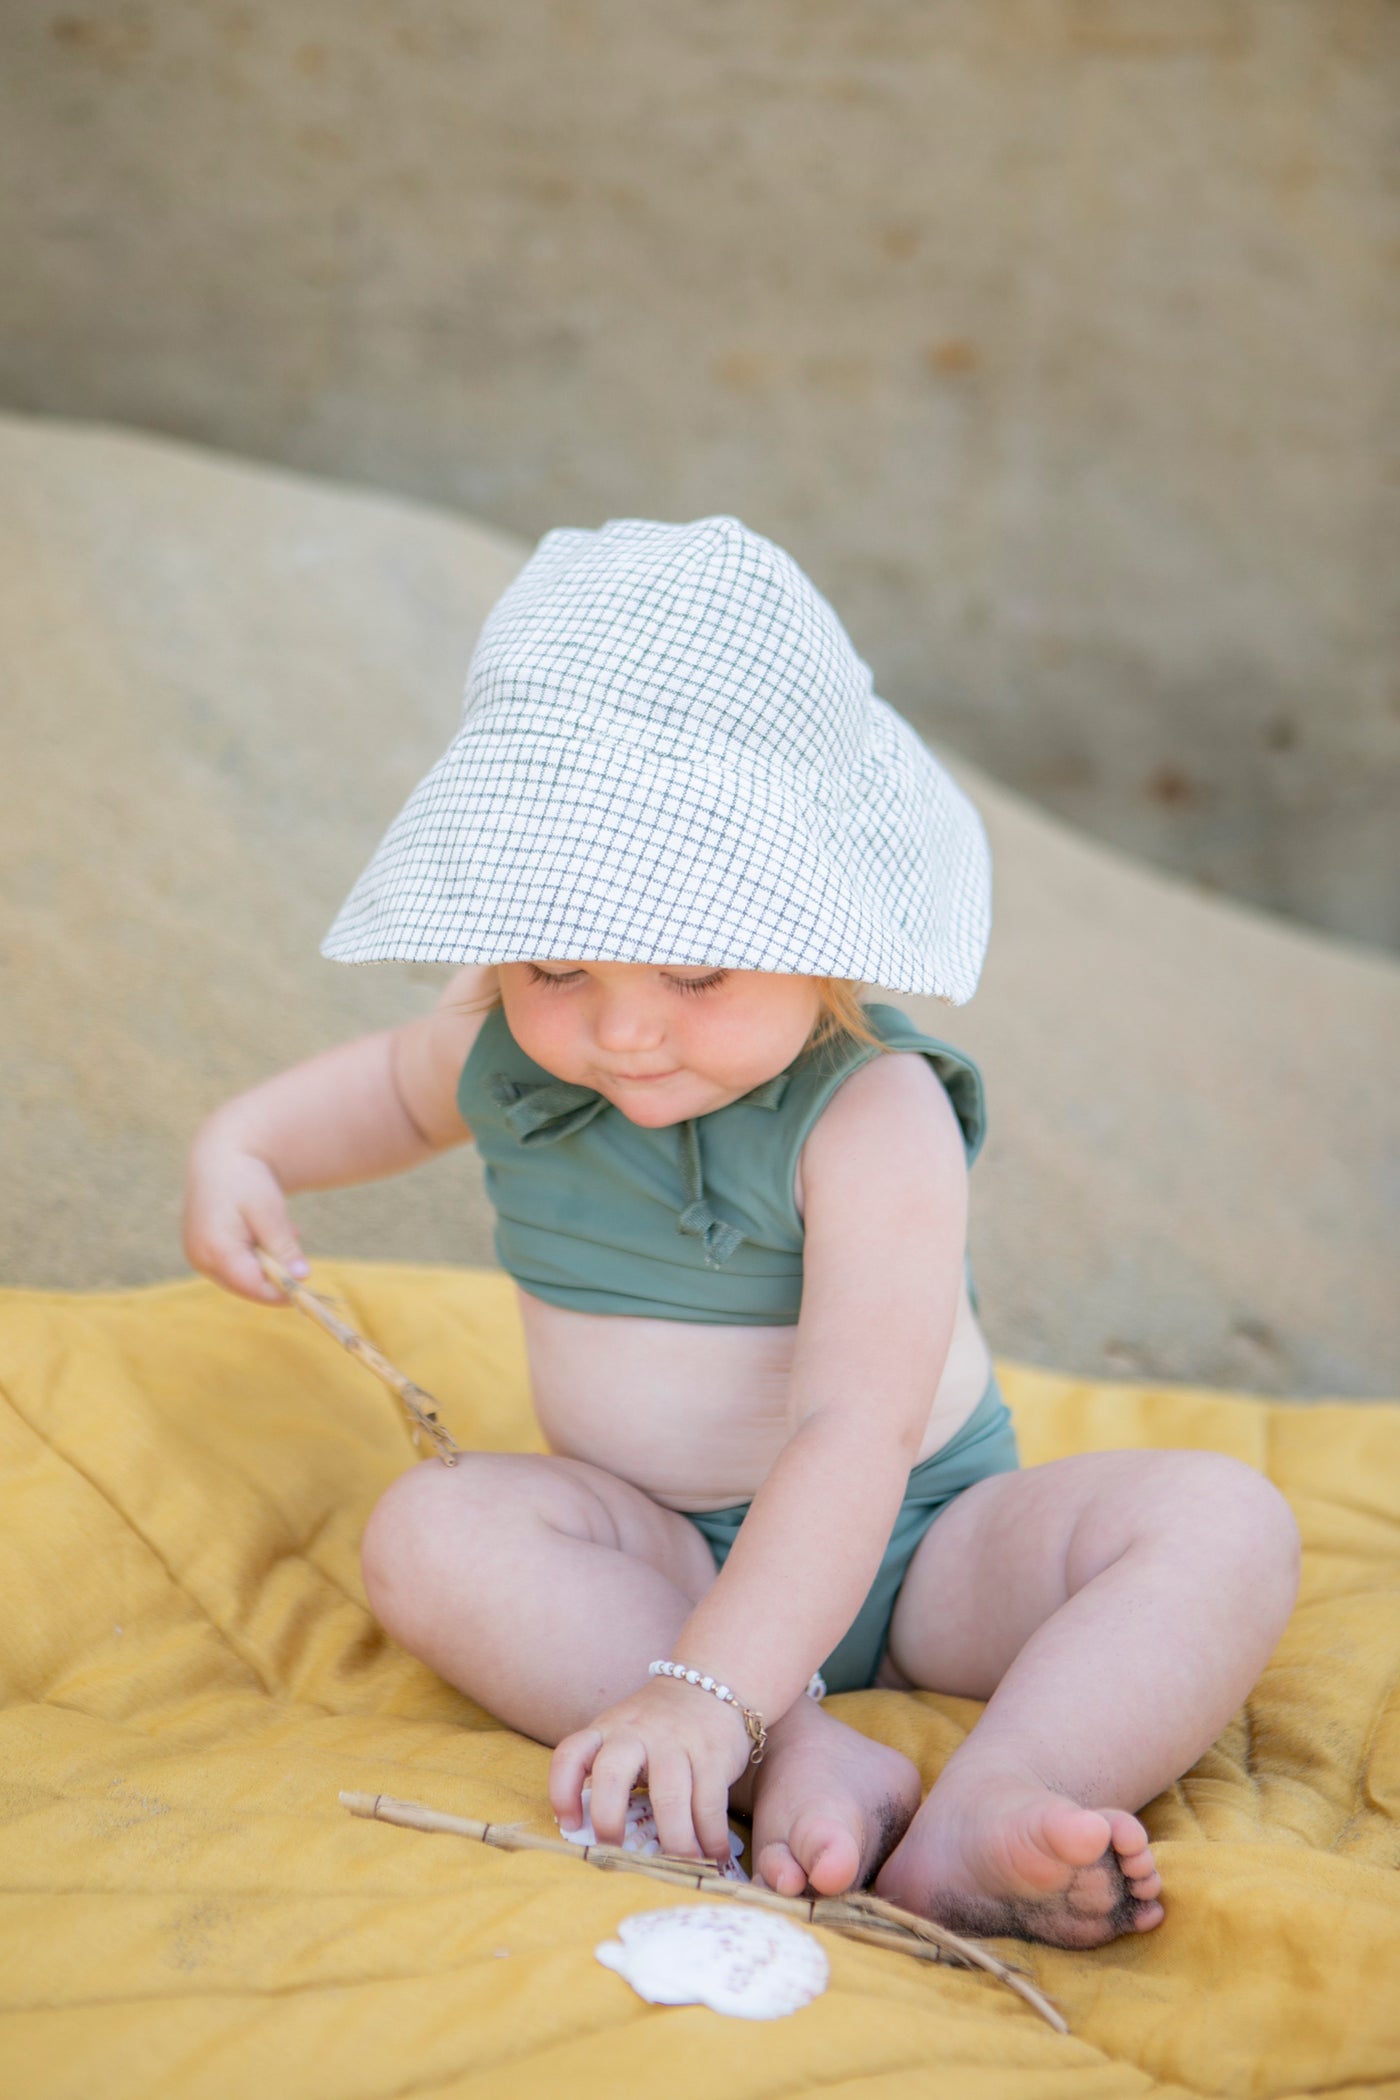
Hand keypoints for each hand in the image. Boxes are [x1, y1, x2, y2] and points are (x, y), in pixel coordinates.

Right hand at [182, 1137, 308, 1304]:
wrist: (219, 1156)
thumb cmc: (245, 1179)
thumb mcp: (269, 1210)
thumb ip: (283, 1245)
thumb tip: (302, 1277)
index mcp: (215, 1249)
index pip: (252, 1286)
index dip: (282, 1291)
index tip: (308, 1285)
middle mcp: (201, 1258)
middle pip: (247, 1285)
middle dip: (276, 1275)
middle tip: (298, 1248)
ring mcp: (199, 1257)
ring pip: (243, 1277)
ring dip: (268, 1263)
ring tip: (285, 1231)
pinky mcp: (203, 1253)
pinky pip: (236, 1266)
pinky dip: (257, 1256)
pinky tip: (271, 1233)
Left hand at [549, 1675, 750, 1864]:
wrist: (712, 1684)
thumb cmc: (659, 1725)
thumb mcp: (624, 1736)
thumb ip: (608, 1773)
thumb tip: (592, 1837)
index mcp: (607, 1731)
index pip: (570, 1754)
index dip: (562, 1792)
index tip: (569, 1827)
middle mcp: (637, 1734)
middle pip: (612, 1774)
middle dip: (609, 1819)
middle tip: (616, 1855)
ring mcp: (676, 1742)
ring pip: (669, 1796)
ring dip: (674, 1841)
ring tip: (681, 1867)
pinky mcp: (713, 1753)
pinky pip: (709, 1802)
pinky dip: (711, 1836)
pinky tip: (713, 1856)